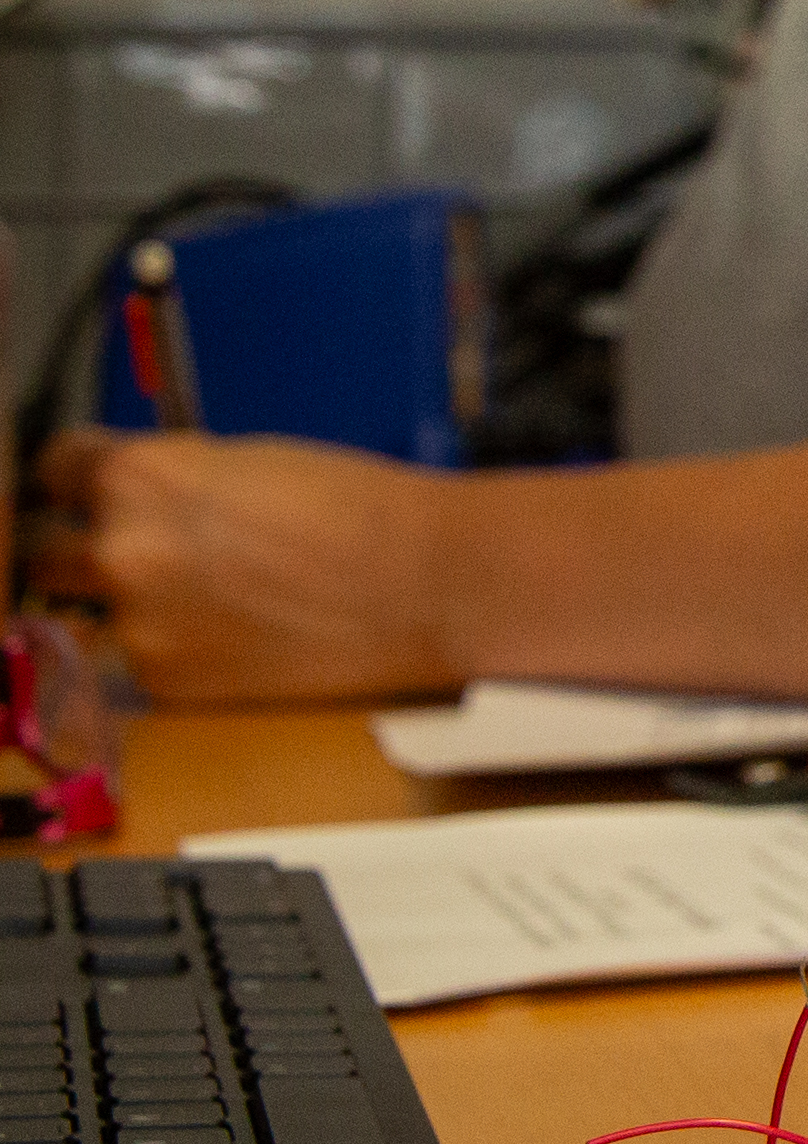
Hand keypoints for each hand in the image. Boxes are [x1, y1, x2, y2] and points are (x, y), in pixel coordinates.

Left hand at [34, 432, 460, 698]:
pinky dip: (176, 647)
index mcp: (139, 478)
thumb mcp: (248, 462)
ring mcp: (137, 624)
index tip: (89, 489)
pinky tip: (239, 633)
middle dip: (81, 547)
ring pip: (90, 612)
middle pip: (44, 552)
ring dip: (128, 602)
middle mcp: (120, 551)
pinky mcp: (166, 682)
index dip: (77, 477)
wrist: (428, 584)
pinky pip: (139, 659)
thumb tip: (133, 500)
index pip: (54, 468)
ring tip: (208, 597)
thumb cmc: (359, 509)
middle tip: (141, 550)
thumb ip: (172, 479)